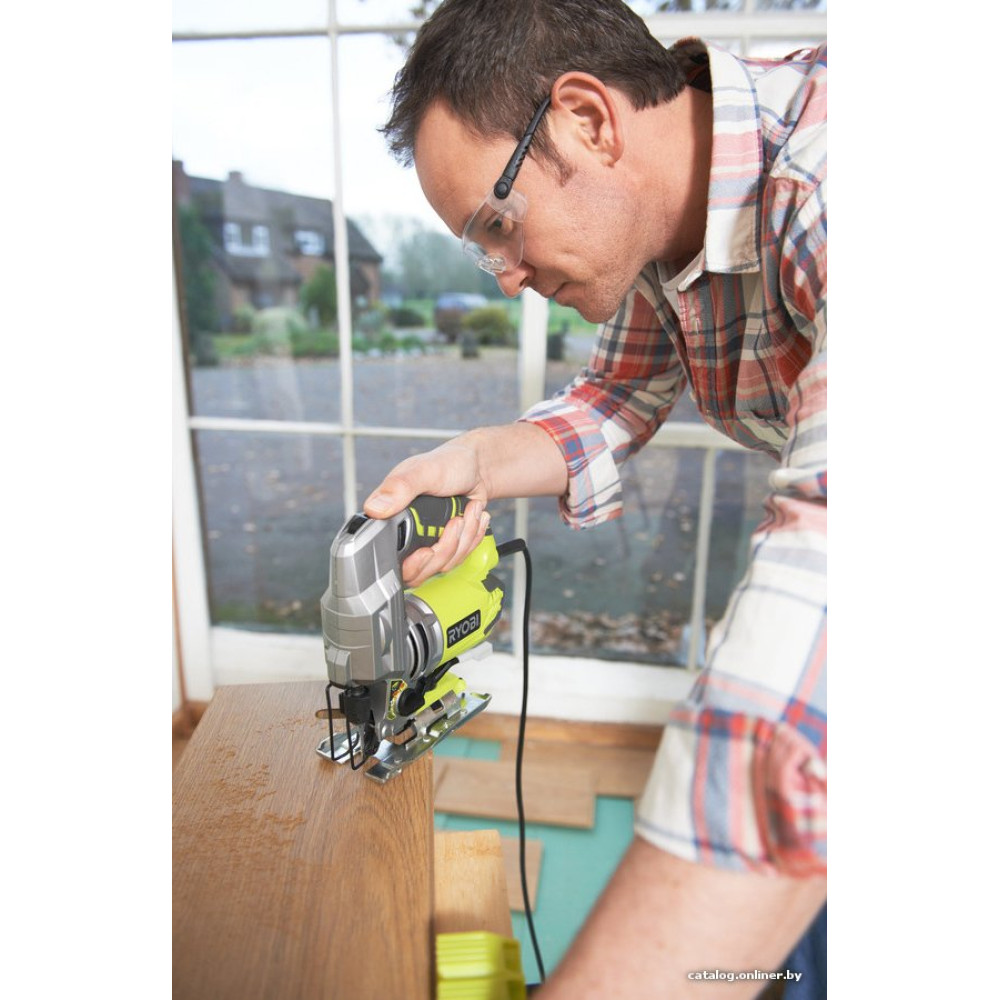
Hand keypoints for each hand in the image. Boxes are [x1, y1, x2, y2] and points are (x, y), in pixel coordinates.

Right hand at [363, 438, 491, 586]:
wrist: (476, 468)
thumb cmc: (448, 463)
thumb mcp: (423, 471)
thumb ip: (399, 487)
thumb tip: (374, 509)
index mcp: (391, 517)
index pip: (390, 558)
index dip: (411, 563)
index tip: (428, 550)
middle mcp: (406, 533)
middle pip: (420, 569)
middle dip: (446, 547)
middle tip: (456, 521)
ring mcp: (427, 541)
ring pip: (444, 564)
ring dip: (464, 537)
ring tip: (467, 511)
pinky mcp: (446, 545)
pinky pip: (460, 558)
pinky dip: (472, 538)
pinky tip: (472, 517)